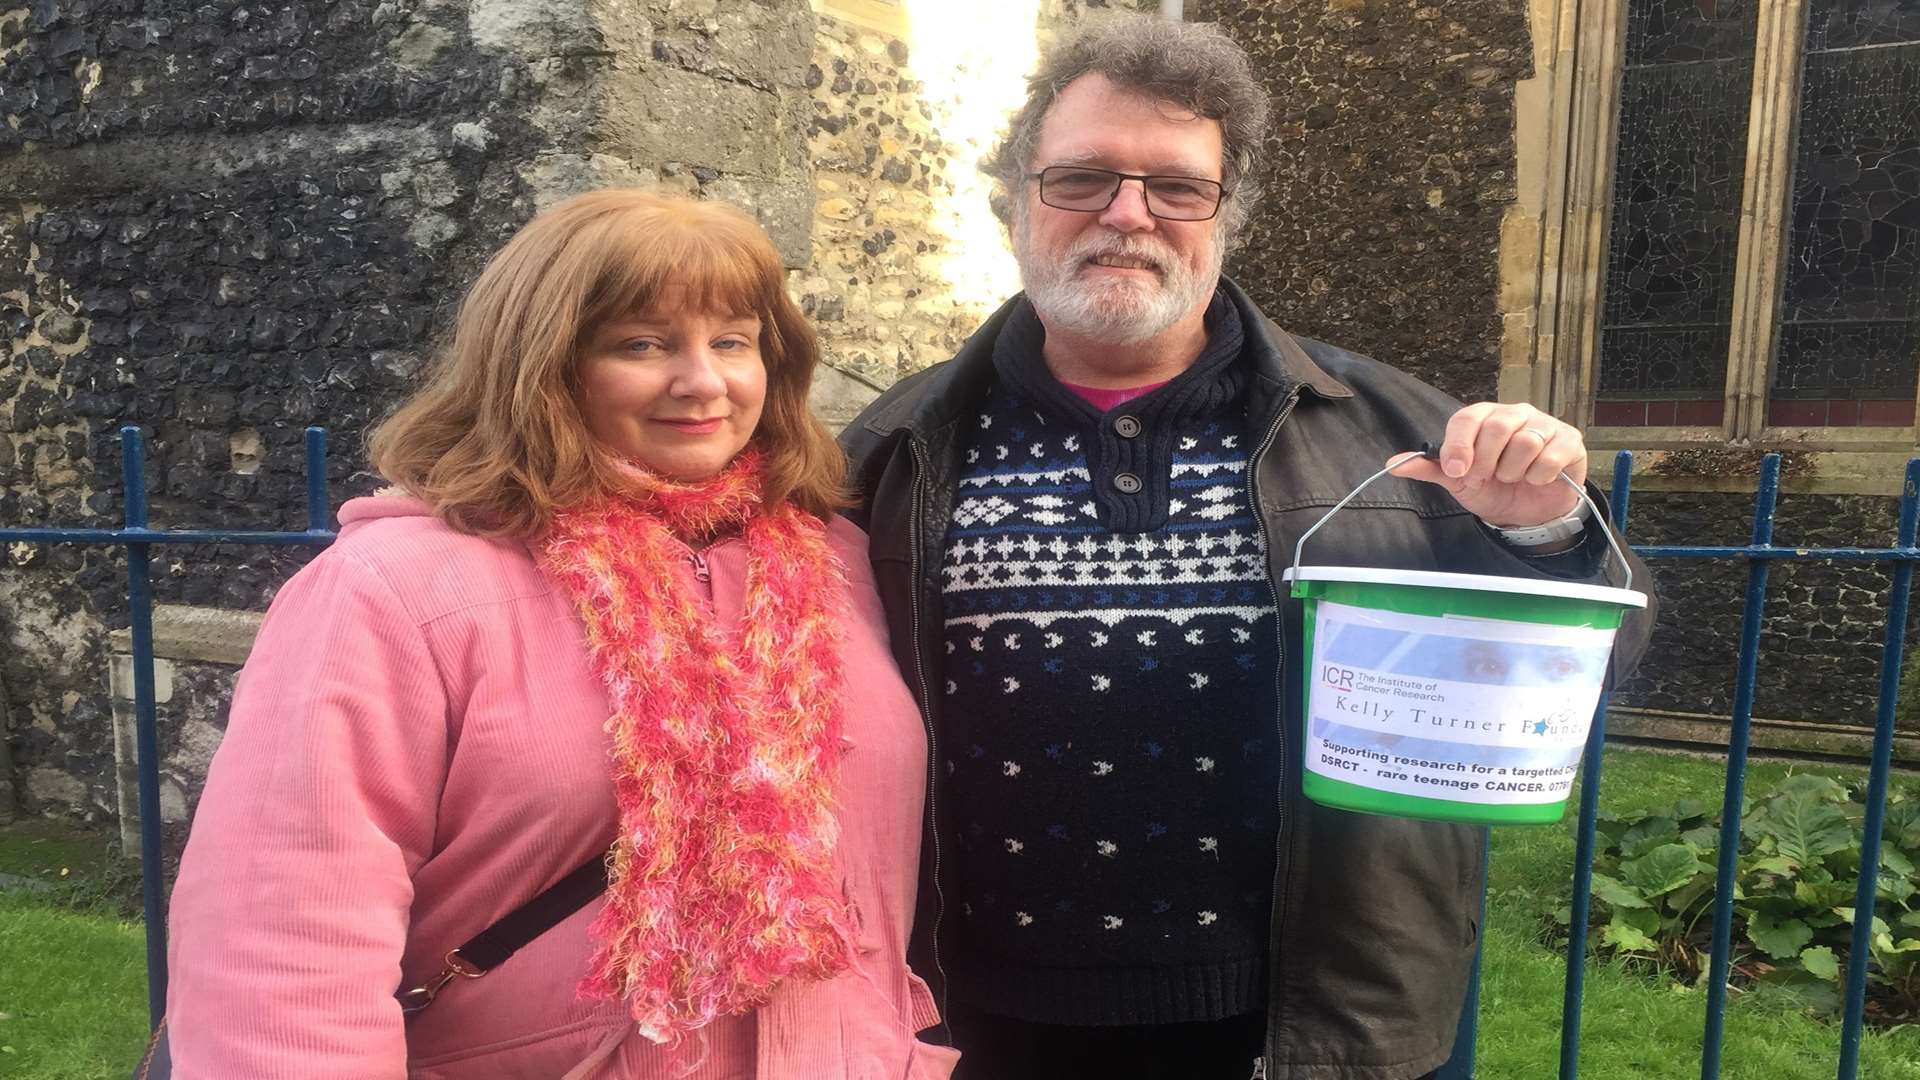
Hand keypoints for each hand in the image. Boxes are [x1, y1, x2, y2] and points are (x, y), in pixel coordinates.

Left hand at [1386, 403, 1585, 526]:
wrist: (1528, 511)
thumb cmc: (1493, 488)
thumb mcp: (1458, 482)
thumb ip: (1430, 469)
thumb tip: (1393, 465)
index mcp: (1484, 418)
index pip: (1467, 418)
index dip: (1460, 446)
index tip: (1457, 472)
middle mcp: (1515, 414)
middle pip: (1498, 427)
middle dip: (1487, 462)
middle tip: (1486, 479)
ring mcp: (1544, 424)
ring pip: (1526, 441)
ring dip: (1514, 471)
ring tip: (1512, 478)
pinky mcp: (1569, 440)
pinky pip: (1552, 455)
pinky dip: (1540, 475)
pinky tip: (1537, 479)